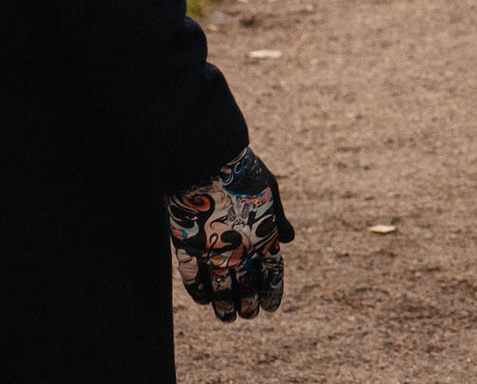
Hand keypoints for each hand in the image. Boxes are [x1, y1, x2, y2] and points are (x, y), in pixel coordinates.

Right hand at [167, 147, 294, 321]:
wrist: (205, 158)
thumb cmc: (241, 170)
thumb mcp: (270, 190)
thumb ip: (278, 218)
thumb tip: (290, 240)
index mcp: (264, 235)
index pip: (272, 274)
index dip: (271, 292)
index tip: (270, 307)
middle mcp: (240, 249)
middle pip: (247, 286)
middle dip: (248, 304)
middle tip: (247, 316)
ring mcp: (211, 250)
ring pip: (220, 289)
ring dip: (224, 306)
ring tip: (227, 318)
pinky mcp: (186, 247)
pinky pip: (192, 278)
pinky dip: (198, 291)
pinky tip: (203, 300)